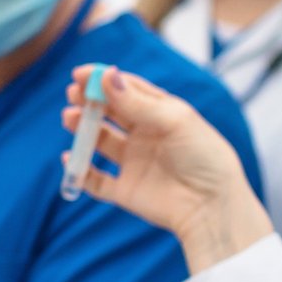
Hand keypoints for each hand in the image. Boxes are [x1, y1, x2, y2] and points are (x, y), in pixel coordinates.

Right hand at [61, 65, 271, 271]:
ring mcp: (133, 162)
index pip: (127, 90)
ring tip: (70, 119)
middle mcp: (145, 135)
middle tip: (73, 94)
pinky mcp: (124, 190)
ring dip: (82, 129)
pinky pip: (95, 179)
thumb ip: (137, 102)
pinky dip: (80, 170)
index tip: (81, 74)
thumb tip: (107, 76)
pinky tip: (70, 158)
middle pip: (109, 113)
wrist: (212, 206)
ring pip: (98, 141)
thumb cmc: (204, 157)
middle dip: (89, 101)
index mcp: (160, 113)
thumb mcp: (174, 121)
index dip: (103, 80)